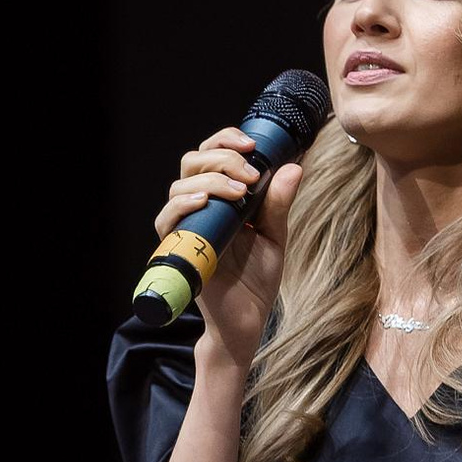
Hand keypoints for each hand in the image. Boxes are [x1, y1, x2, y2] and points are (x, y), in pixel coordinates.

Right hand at [152, 126, 303, 367]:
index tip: (253, 144)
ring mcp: (187, 228)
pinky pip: (166, 220)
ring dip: (209, 180)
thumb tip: (294, 165)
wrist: (247, 321)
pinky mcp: (178, 249)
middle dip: (221, 157)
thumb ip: (279, 203)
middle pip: (192, 162)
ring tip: (240, 192)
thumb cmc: (257, 280)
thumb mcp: (275, 236)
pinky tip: (204, 202)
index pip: (212, 155)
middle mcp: (200, 209)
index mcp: (223, 199)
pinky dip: (182, 205)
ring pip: (179, 186)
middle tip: (250, 174)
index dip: (226, 140)